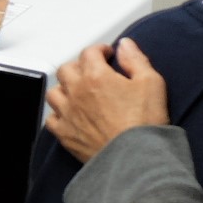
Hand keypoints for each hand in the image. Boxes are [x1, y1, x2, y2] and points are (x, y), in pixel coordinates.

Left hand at [44, 37, 169, 162]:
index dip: (99, 50)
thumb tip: (125, 45)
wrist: (135, 157)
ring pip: (54, 92)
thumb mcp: (151, 83)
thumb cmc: (145, 121)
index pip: (89, 53)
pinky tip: (69, 115)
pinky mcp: (64, 134)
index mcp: (95, 76)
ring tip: (78, 92)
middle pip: (66, 69)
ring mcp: (66, 113)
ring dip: (64, 88)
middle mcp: (75, 92)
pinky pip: (51, 119)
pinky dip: (58, 114)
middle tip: (93, 71)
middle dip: (79, 66)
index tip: (107, 54)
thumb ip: (136, 60)